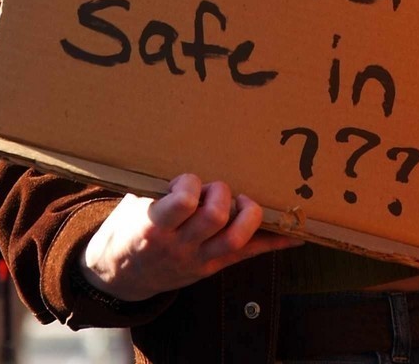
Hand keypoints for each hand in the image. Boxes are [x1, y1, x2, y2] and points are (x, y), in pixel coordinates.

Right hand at [81, 174, 301, 301]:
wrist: (122, 275)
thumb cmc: (131, 227)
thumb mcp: (134, 205)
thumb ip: (156, 184)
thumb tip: (181, 143)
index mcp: (155, 224)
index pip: (181, 203)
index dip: (190, 185)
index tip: (188, 179)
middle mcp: (179, 245)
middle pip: (214, 218)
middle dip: (221, 194)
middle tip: (217, 187)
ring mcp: (199, 259)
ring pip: (236, 238)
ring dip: (247, 213)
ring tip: (243, 201)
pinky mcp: (214, 267)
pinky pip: (249, 254)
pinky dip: (275, 242)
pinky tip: (296, 232)